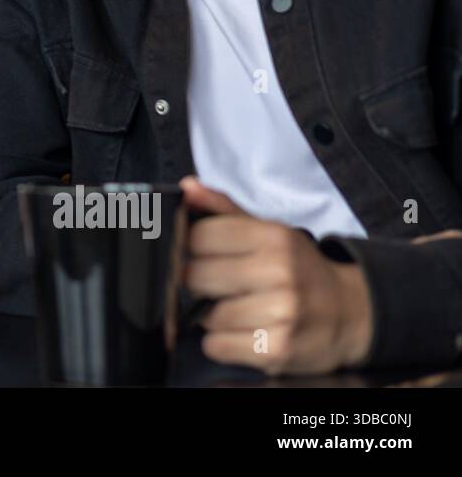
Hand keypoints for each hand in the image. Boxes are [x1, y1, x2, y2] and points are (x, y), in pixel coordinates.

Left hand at [180, 176, 372, 375]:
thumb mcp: (268, 231)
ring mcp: (280, 313)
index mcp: (273, 238)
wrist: (349, 313)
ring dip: (210, 316)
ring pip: (205, 315)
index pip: (198, 236)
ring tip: (235, 309)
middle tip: (215, 285)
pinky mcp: (277, 350)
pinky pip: (216, 346)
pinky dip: (220, 342)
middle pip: (195, 276)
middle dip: (197, 282)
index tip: (199, 254)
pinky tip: (241, 333)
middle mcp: (279, 273)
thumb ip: (223, 209)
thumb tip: (187, 187)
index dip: (189, 247)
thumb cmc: (298, 270)